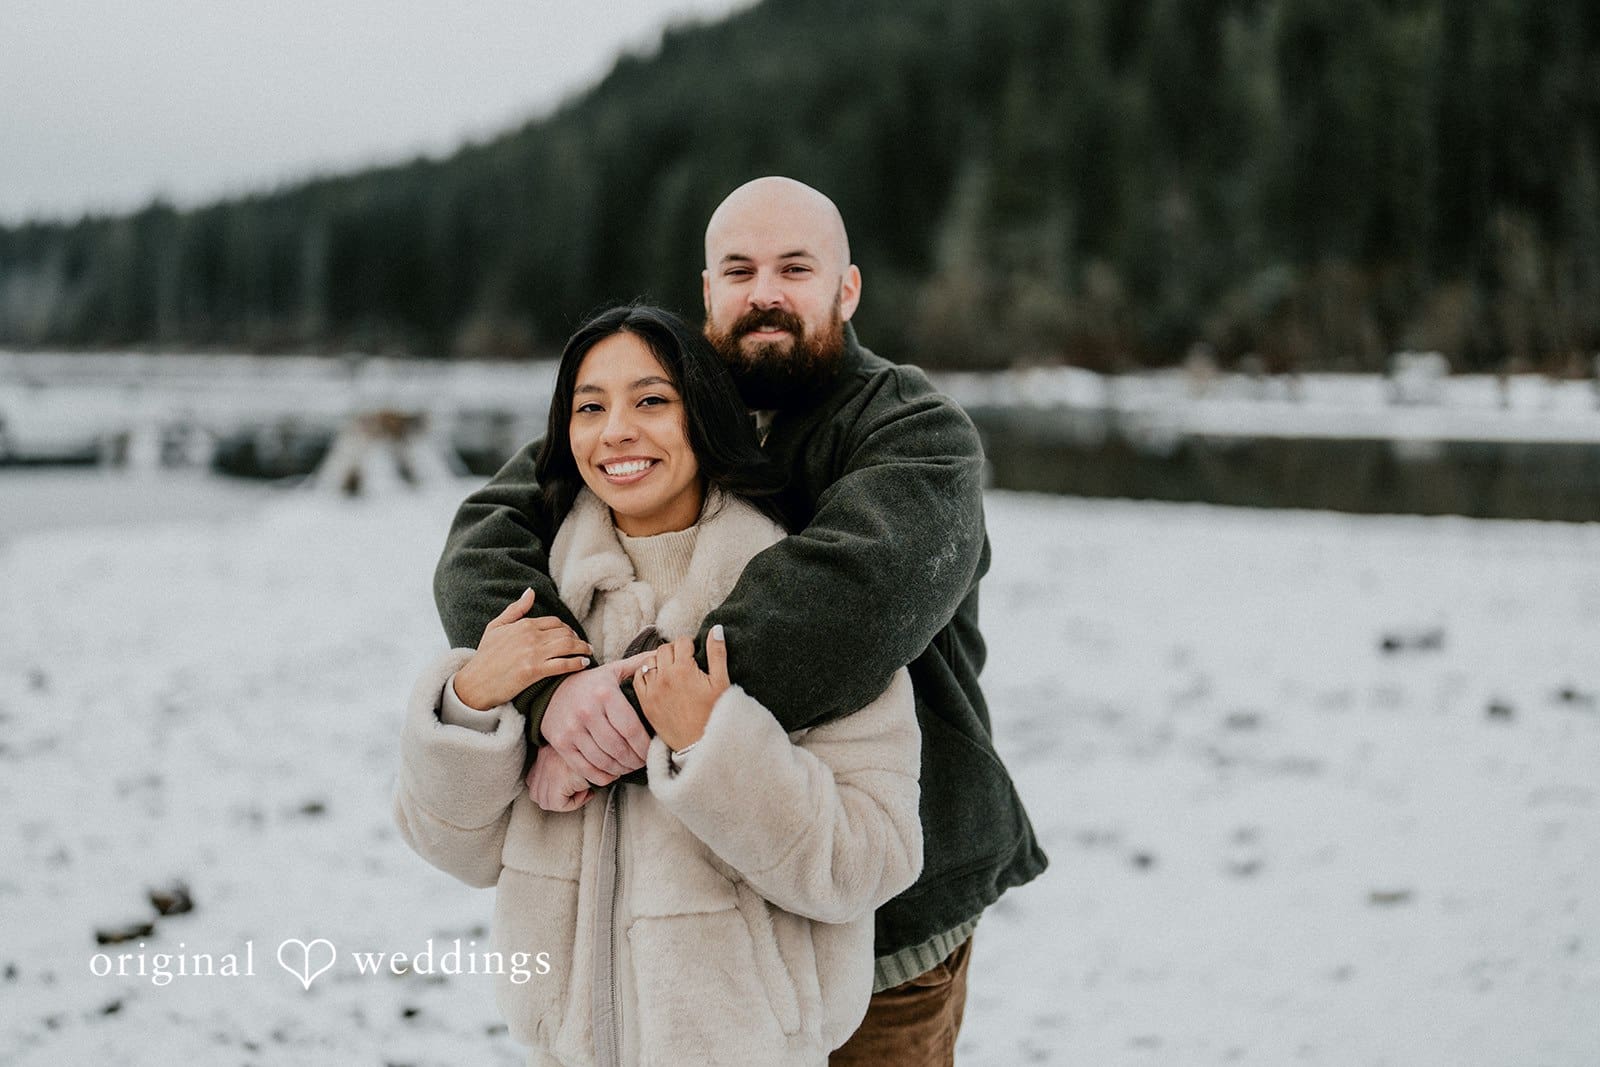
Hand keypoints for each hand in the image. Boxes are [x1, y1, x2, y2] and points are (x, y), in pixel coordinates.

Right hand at [453, 589, 592, 709]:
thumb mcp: (495, 627)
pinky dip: (577, 663)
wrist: (474, 683)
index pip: (555, 622)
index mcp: (523, 625)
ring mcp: (533, 653)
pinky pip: (563, 664)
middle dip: (578, 639)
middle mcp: (531, 636)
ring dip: (583, 649)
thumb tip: (530, 591)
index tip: (572, 636)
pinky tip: (584, 664)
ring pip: (568, 646)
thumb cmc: (484, 657)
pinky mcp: (535, 670)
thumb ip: (515, 609)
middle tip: (585, 645)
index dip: (567, 629)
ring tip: (588, 653)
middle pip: (565, 633)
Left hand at [526, 743, 593, 811]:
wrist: (608, 744)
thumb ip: (566, 764)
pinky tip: (586, 792)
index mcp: (546, 752)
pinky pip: (559, 805)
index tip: (565, 789)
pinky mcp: (559, 779)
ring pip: (545, 802)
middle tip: (574, 794)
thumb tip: (566, 785)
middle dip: (553, 800)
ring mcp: (549, 769)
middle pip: (535, 794)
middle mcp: (544, 760)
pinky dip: (574, 803)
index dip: (547, 789)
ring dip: (565, 802)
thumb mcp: (577, 753)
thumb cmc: (599, 750)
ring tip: (582, 792)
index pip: (532, 778)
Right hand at [540, 651, 654, 784]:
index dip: (645, 746)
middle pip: (619, 748)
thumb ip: (639, 665)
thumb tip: (662, 655)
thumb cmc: (590, 683)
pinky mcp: (561, 743)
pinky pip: (585, 768)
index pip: (632, 728)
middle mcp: (587, 711)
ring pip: (604, 760)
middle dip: (635, 760)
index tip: (652, 751)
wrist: (550, 690)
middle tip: (643, 762)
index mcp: (605, 694)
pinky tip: (612, 773)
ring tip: (629, 767)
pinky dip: (602, 776)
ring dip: (621, 769)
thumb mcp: (613, 670)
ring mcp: (572, 729)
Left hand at [635, 627, 729, 751]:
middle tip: (684, 662)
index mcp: (683, 669)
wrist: (700, 745)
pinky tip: (657, 679)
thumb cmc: (715, 714)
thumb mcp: (721, 682)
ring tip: (671, 670)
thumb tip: (715, 628)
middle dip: (675, 651)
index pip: (681, 642)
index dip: (690, 645)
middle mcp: (664, 677)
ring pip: (649, 662)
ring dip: (659, 662)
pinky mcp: (645, 703)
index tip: (695, 654)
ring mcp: (652, 690)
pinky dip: (645, 675)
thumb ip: (717, 653)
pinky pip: (638, 679)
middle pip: (664, 649)